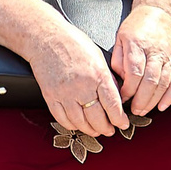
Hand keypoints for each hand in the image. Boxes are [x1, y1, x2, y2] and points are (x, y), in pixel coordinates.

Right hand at [28, 21, 127, 138]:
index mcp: (98, 76)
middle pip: (96, 117)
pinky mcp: (50, 96)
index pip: (112, 105)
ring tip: (97, 130)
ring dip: (90, 130)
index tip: (123, 124)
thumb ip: (107, 78)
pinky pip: (62, 118)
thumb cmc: (74, 44)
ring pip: (80, 122)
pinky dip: (72, 125)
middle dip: (106, 127)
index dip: (119, 119)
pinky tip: (78, 125)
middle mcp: (82, 87)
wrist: (47, 39)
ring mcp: (64, 93)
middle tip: (110, 130)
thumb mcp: (99, 58)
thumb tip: (117, 97)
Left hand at [111, 3, 170, 116]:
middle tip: (134, 110)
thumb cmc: (139, 25)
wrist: (161, 12)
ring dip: (154, 100)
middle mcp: (156, 51)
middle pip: (150, 81)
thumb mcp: (120, 38)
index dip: (128, 89)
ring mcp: (169, 56)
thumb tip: (120, 80)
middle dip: (141, 99)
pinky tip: (163, 105)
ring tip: (144, 110)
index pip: (135, 72)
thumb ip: (118, 59)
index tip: (123, 98)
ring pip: (164, 83)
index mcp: (138, 44)